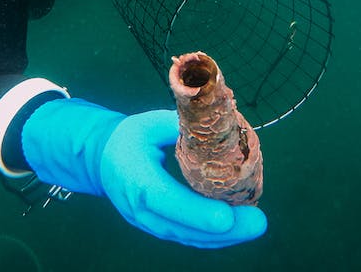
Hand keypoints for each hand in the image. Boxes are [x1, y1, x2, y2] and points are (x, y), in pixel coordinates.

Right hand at [22, 99, 266, 247]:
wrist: (102, 161)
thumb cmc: (129, 138)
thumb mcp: (149, 123)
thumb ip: (179, 124)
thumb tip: (216, 124)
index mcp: (136, 179)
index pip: (166, 200)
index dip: (196, 211)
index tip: (227, 217)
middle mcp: (141, 209)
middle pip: (183, 227)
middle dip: (224, 230)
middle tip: (259, 222)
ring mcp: (149, 223)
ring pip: (189, 238)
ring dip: (225, 237)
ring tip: (255, 225)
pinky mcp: (159, 228)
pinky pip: (188, 237)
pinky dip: (214, 236)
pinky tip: (239, 228)